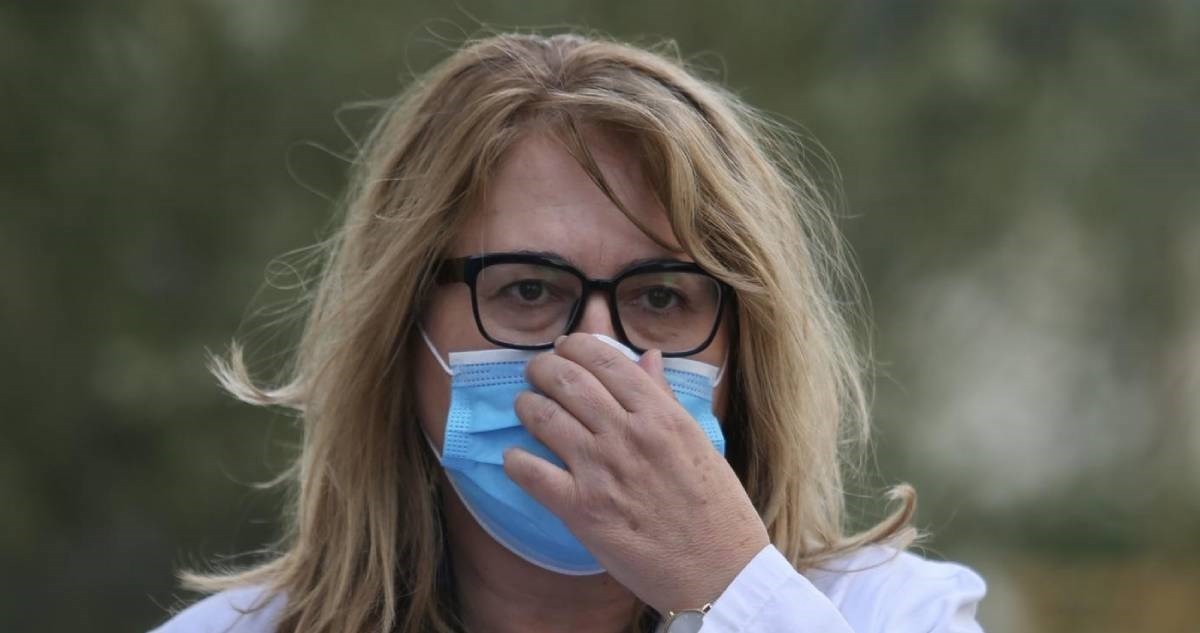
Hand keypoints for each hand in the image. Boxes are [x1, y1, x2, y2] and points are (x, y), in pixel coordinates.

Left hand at [504, 333, 769, 613]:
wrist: (719, 570)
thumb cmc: (717, 507)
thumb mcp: (698, 441)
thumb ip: (664, 397)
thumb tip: (645, 357)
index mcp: (659, 415)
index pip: (604, 360)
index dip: (575, 346)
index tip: (564, 348)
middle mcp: (627, 435)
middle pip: (566, 380)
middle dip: (542, 368)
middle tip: (537, 372)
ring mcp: (601, 471)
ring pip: (543, 417)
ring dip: (526, 406)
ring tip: (525, 407)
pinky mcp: (581, 510)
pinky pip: (530, 473)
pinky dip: (515, 461)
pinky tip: (515, 459)